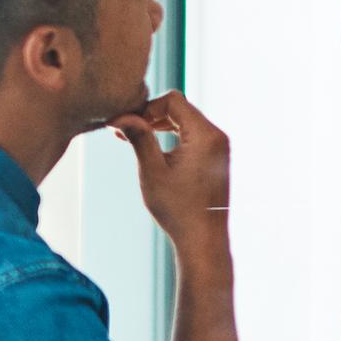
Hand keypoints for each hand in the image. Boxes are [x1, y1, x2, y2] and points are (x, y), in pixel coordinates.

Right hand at [110, 91, 232, 241]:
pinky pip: (193, 136)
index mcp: (205, 135)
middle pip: (180, 108)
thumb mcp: (152, 171)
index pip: (173, 101)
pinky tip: (152, 146)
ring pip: (186, 121)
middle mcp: (217, 136)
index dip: (146, 107)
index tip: (125, 124)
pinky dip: (173, 136)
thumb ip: (139, 138)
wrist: (203, 240)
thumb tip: (121, 115)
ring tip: (133, 136)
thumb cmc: (177, 209)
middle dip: (151, 115)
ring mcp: (220, 147)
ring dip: (160, 125)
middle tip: (124, 129)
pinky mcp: (217, 159)